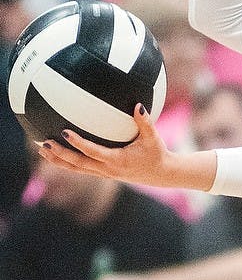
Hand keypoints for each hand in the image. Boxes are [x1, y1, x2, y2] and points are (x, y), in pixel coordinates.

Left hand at [38, 105, 170, 183]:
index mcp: (118, 160)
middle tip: (45, 143)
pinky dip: (68, 163)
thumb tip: (138, 105)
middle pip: (79, 164)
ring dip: (59, 161)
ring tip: (43, 150)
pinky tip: (56, 155)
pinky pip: (82, 169)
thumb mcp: (153, 137)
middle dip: (61, 154)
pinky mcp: (104, 174)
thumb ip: (145, 122)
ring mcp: (105, 173)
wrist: (160, 174)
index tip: (65, 132)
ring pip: (77, 169)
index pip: (93, 152)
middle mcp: (108, 169)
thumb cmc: (157, 153)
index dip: (78, 143)